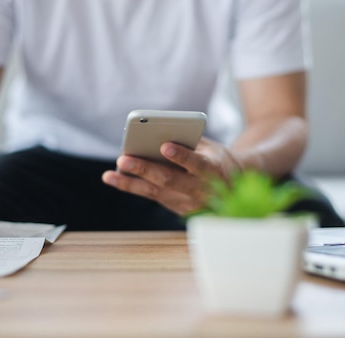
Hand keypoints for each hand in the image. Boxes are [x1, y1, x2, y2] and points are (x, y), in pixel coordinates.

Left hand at [101, 137, 242, 214]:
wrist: (234, 190)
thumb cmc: (217, 160)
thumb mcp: (211, 148)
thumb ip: (190, 142)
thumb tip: (158, 134)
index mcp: (214, 171)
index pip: (197, 164)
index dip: (181, 156)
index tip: (164, 146)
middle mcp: (201, 190)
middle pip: (170, 180)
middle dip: (145, 169)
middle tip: (123, 159)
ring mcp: (188, 203)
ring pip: (156, 193)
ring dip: (131, 183)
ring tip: (110, 174)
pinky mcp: (177, 209)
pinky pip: (153, 197)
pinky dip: (133, 187)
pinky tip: (115, 179)